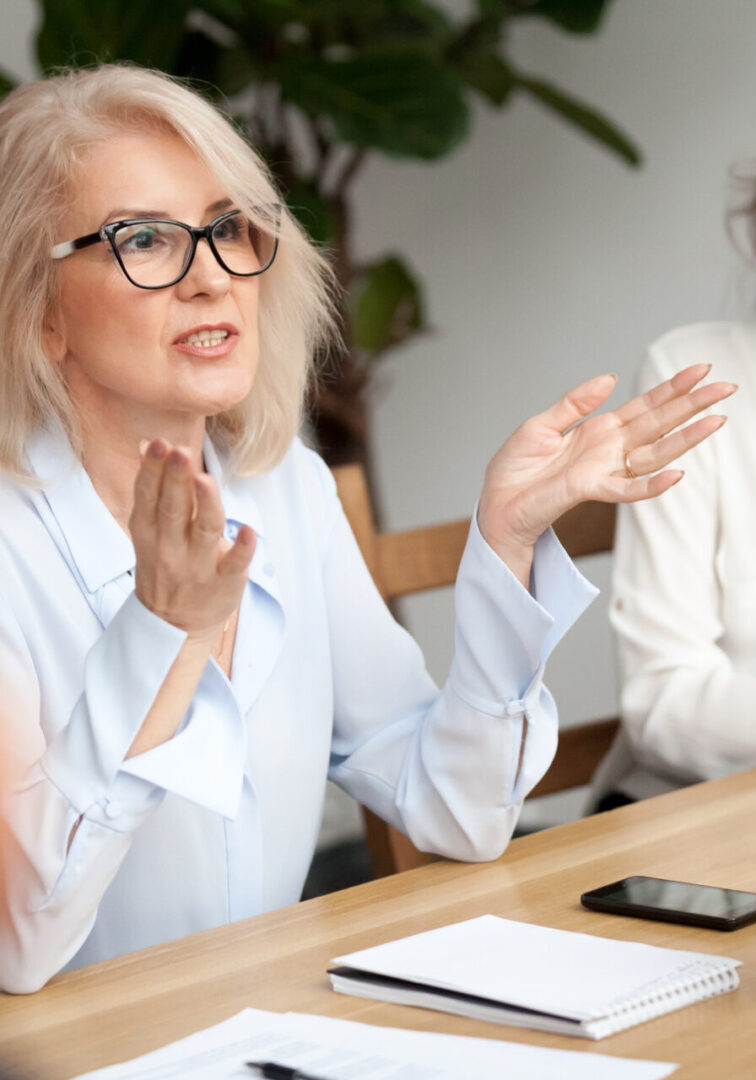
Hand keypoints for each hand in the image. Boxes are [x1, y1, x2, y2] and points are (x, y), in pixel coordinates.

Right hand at [129, 439, 254, 640]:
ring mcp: (197, 567)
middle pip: (173, 509)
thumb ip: (153, 489)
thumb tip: (148, 443)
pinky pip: (234, 564)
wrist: (173, 625)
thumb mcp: (150, 530)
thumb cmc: (165, 564)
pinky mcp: (224, 583)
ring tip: (204, 480)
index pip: (149, 496)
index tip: (160, 444)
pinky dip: (241, 548)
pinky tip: (250, 532)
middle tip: (180, 451)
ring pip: (203, 531)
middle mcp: (170, 547)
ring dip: (205, 505)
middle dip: (175, 479)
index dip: (153, 470)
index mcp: (149, 531)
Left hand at [477, 363, 735, 566]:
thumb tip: (610, 377)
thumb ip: (574, 402)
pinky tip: (678, 474)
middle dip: (692, 405)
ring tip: (717, 421)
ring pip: (655, 453)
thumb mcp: (541, 425)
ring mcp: (604, 470)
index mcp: (599, 430)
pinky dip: (652, 484)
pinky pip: (628, 490)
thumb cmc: (515, 470)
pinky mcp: (591, 490)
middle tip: (726, 387)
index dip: (672, 388)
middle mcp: (609, 450)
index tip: (701, 370)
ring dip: (686, 439)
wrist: (496, 504)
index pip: (644, 406)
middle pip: (659, 424)